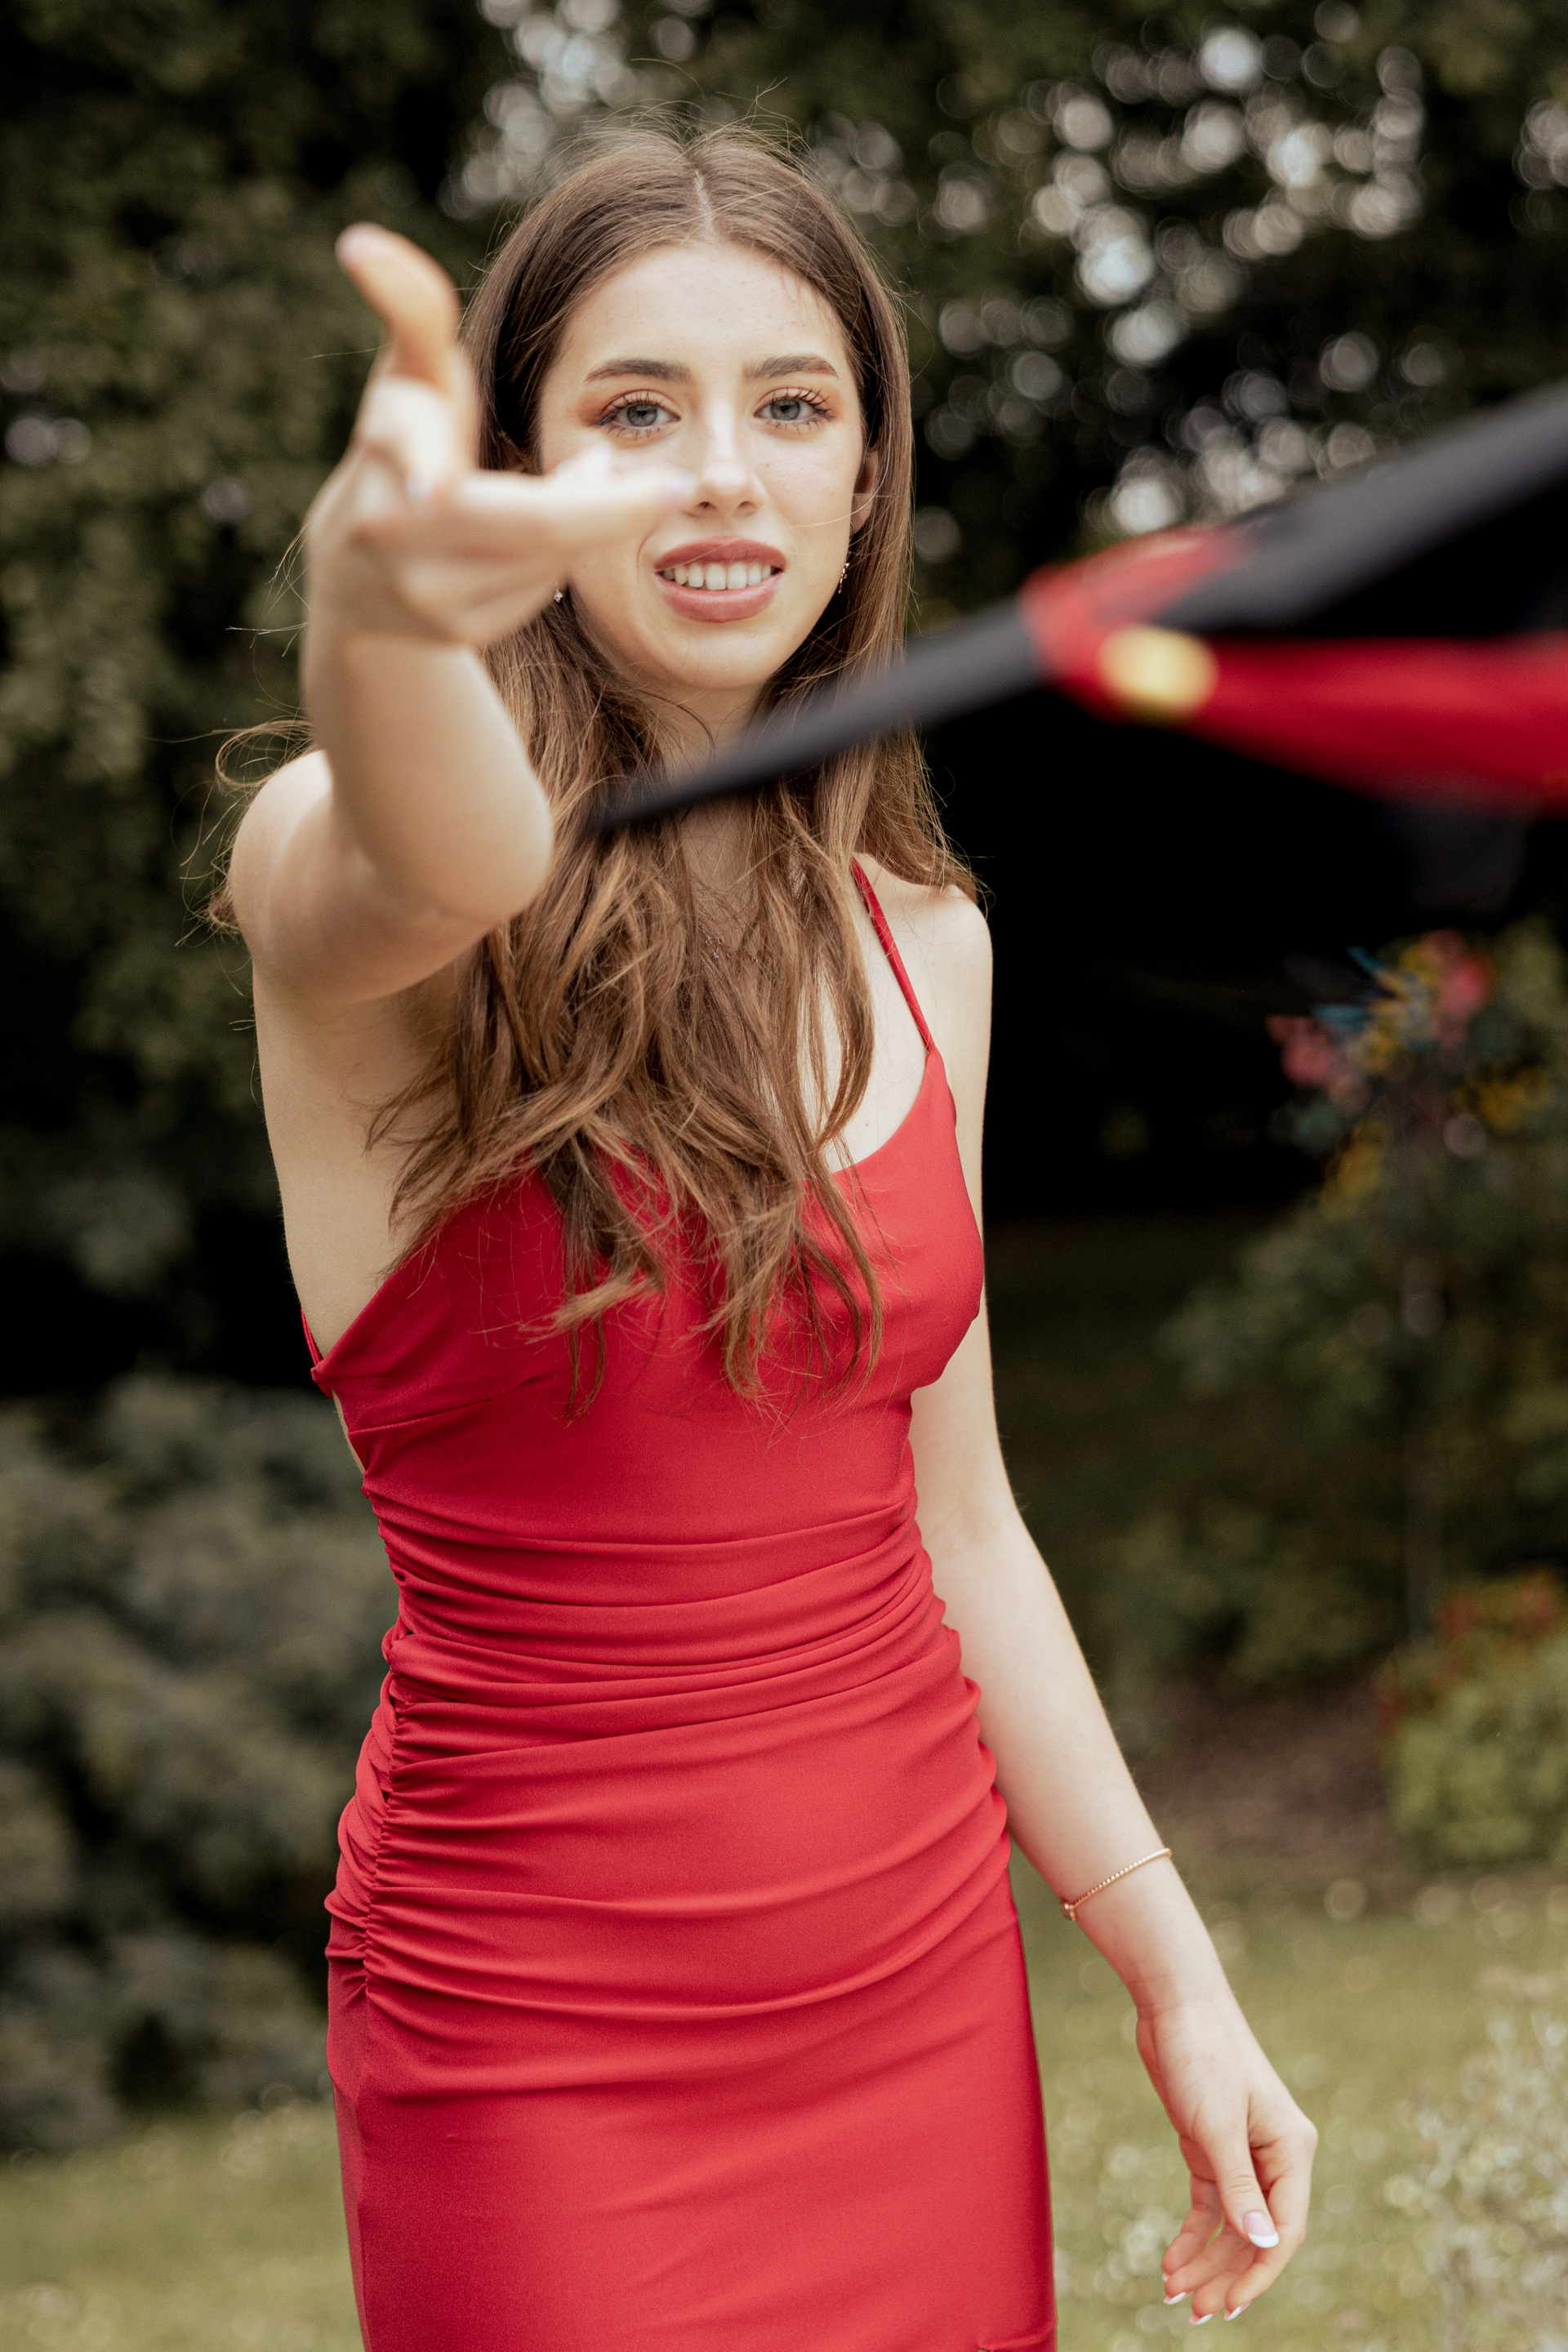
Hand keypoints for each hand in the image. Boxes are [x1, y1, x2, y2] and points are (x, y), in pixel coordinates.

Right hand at [305, 224, 693, 650]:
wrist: (356, 573)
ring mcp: (424, 593)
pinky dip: (562, 562)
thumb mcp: (409, 378)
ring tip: (595, 483)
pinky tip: (554, 535)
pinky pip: (539, 594)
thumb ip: (411, 310)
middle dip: (608, 510)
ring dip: (587, 522)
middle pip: (528, 528)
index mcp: (385, 455)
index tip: (434, 489)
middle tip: (676, 490)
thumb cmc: (405, 445)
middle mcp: (395, 531)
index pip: (414, 456)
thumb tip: (361, 241)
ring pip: (544, 560)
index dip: (425, 467)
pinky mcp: (454, 634)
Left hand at [1136, 1992, 1316, 2322]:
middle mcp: (1273, 2157)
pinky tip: (1170, 2260)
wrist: (1174, 2003)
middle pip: (1256, 2235)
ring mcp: (1242, 2154)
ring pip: (1230, 2226)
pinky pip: (1208, 2204)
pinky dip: (1192, 2234)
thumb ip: (1240, 2187)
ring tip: (1173, 2293)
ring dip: (1206, 2261)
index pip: (1284, 2230)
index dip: (1259, 2273)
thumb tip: (1264, 2246)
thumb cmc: (1203, 2053)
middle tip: (1194, 2313)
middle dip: (1227, 2276)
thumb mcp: (1217, 2124)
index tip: (1229, 2307)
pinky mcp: (1210, 2146)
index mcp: (1291, 2151)